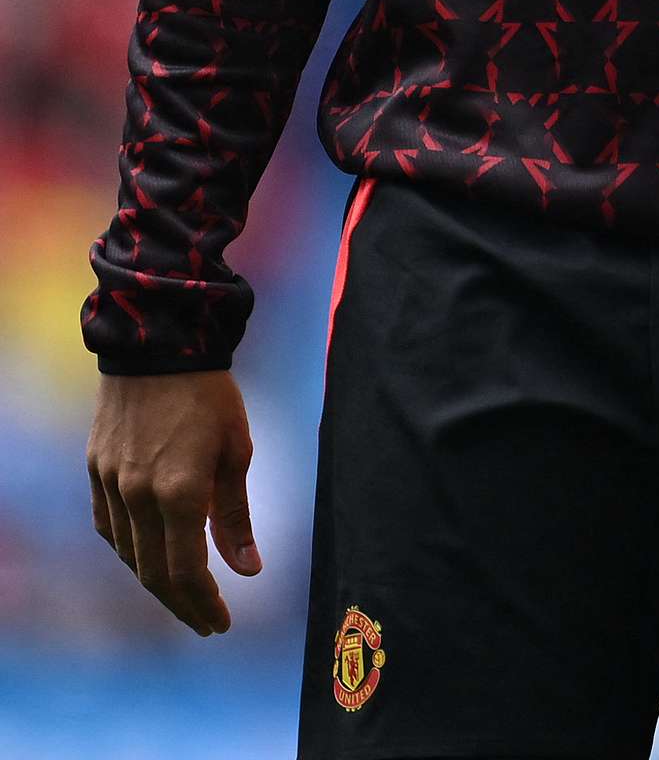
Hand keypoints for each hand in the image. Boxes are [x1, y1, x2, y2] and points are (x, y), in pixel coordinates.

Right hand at [89, 369, 258, 635]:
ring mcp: (112, 486)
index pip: (186, 571)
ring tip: (185, 598)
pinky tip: (149, 559)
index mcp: (179, 493)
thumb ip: (236, 516)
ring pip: (129, 555)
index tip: (222, 623)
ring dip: (156, 584)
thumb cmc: (211, 398)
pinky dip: (131, 552)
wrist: (158, 348)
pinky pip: (111, 528)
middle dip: (182, 605)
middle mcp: (138, 497)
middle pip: (154, 573)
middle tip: (207, 623)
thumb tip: (249, 570)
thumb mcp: (237, 452)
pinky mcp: (96, 473)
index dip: (204, 603)